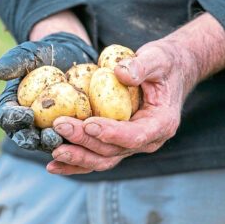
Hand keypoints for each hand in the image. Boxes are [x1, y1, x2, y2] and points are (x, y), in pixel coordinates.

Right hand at [0, 32, 97, 151]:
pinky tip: (85, 139)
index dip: (14, 119)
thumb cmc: (44, 55)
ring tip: (64, 139)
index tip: (26, 114)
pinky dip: (77, 142)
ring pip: (49, 144)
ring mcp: (48, 131)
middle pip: (27, 137)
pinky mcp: (69, 133)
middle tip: (46, 136)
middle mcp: (28, 125)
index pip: (7, 118)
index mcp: (11, 109)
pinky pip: (71, 141)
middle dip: (35, 139)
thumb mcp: (29, 54)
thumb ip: (13, 62)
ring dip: (56, 145)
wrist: (71, 57)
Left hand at [46, 13, 224, 173]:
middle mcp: (147, 140)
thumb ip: (142, 65)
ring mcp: (131, 145)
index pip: (135, 135)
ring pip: (103, 159)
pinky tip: (54, 165)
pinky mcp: (117, 144)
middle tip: (60, 126)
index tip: (88, 124)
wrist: (170, 73)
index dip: (111, 133)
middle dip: (85, 141)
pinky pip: (96, 157)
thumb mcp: (158, 58)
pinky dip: (75, 163)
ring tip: (54, 152)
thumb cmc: (165, 64)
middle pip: (113, 150)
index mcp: (161, 123)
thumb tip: (120, 73)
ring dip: (77, 158)